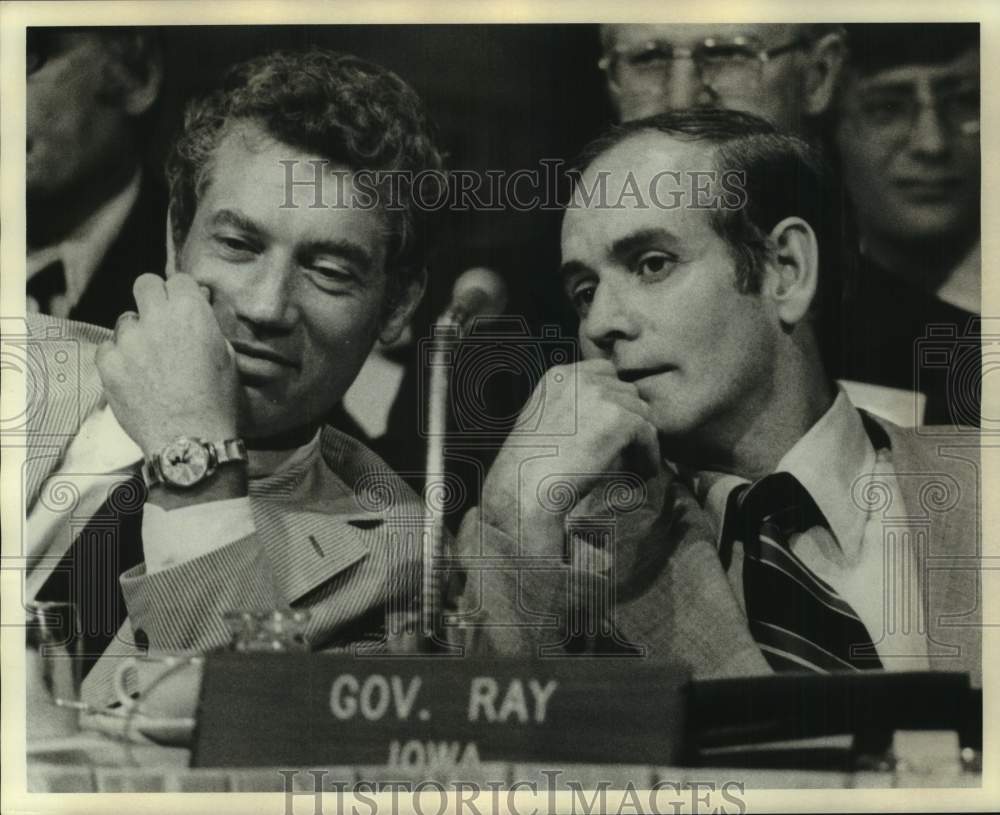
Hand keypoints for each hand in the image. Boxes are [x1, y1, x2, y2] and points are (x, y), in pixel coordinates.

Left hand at [96, 274, 239, 456]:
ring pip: (125, 321)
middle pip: (144, 284)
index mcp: (191, 312)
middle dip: (153, 298)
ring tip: (149, 361)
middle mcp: (156, 318)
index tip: (183, 306)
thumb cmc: (217, 401)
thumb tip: (197, 310)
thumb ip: (207, 327)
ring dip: (136, 334)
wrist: (190, 439)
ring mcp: (129, 340)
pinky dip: (119, 359)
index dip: (181, 293)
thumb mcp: (226, 357)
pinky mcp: (108, 364)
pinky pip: (108, 348)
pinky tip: (135, 377)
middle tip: (160, 321)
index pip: (178, 279)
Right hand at [481, 359, 659, 552]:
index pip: (604, 372)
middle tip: (627, 449)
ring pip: (641, 411)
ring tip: (636, 462)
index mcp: (558, 375)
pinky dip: (649, 454)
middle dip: (629, 418)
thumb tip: (605, 415)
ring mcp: (601, 395)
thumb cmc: (528, 466)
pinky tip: (643, 473)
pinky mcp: (620, 418)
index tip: (615, 425)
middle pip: (626, 390)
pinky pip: (648, 433)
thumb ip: (570, 406)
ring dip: (640, 438)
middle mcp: (580, 378)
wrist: (525, 487)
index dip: (613, 399)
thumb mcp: (542, 420)